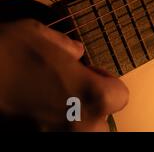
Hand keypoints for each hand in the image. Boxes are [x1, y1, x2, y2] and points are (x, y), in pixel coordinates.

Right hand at [0, 19, 128, 130]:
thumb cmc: (4, 52)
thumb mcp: (39, 35)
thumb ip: (66, 45)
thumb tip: (76, 52)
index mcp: (91, 95)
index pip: (119, 96)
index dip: (106, 81)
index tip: (89, 72)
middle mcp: (78, 125)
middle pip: (101, 120)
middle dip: (90, 105)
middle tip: (66, 89)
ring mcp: (52, 138)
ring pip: (78, 131)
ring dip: (71, 119)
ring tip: (49, 102)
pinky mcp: (28, 140)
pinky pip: (50, 133)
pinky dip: (47, 126)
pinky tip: (31, 112)